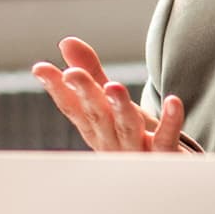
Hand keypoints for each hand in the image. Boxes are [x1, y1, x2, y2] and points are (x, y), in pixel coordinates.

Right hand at [31, 36, 186, 152]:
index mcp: (95, 128)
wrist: (166, 171)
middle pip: (97, 115)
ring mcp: (137, 150)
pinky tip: (173, 102)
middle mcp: (111, 141)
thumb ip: (91, 72)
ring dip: (119, 107)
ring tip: (114, 86)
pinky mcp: (164, 155)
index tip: (40, 68)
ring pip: (126, 128)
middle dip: (84, 94)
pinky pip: (166, 139)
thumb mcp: (110, 102)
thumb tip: (66, 42)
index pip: (72, 107)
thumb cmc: (132, 134)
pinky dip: (170, 122)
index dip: (56, 88)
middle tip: (72, 74)